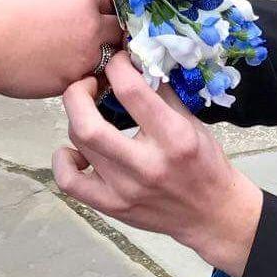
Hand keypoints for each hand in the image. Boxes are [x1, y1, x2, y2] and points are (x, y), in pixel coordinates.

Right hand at [0, 0, 123, 100]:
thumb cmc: (2, 15)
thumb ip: (61, 0)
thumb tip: (65, 8)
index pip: (111, 5)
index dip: (105, 14)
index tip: (100, 23)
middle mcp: (91, 24)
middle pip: (119, 31)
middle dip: (112, 37)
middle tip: (102, 45)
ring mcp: (86, 54)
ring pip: (113, 59)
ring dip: (106, 61)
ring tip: (93, 66)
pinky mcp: (75, 79)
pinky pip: (95, 82)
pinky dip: (91, 82)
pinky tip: (81, 82)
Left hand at [54, 54, 263, 276]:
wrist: (212, 215)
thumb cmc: (205, 163)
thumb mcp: (192, 121)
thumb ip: (161, 92)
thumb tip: (133, 60)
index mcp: (173, 138)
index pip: (131, 91)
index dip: (116, 66)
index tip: (117, 60)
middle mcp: (146, 165)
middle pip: (88, 125)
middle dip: (78, 93)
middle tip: (88, 83)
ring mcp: (125, 190)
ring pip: (78, 144)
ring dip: (77, 118)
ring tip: (88, 112)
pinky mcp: (112, 207)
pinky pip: (70, 182)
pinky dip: (64, 161)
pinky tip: (76, 150)